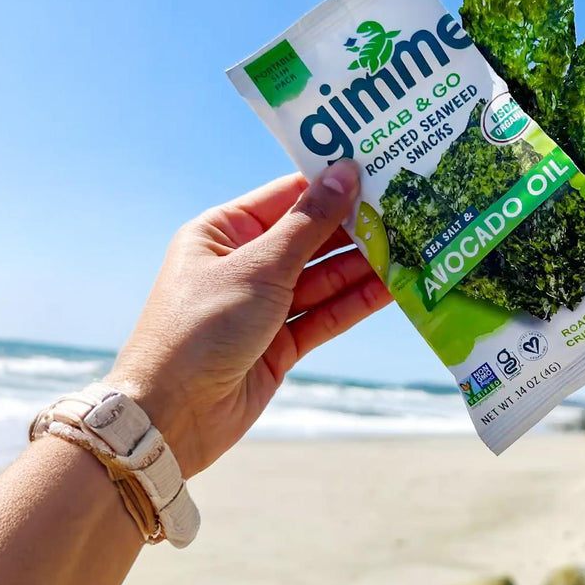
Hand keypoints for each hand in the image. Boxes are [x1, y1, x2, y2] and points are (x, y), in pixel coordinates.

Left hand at [106, 160, 390, 476]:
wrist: (171, 415)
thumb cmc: (201, 327)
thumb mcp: (258, 268)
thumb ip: (309, 224)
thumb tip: (346, 173)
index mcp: (223, 232)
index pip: (287, 197)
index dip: (332, 184)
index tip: (380, 169)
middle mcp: (244, 264)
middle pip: (311, 238)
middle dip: (356, 228)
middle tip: (409, 211)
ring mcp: (264, 306)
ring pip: (323, 278)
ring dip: (364, 267)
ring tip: (413, 248)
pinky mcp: (281, 344)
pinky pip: (325, 315)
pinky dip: (356, 303)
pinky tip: (393, 288)